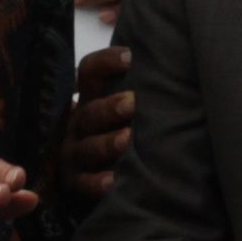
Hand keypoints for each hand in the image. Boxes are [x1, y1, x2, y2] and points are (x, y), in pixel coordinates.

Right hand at [64, 46, 133, 197]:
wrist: (79, 175)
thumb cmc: (109, 133)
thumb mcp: (113, 108)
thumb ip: (132, 90)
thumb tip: (168, 69)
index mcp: (88, 100)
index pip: (89, 73)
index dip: (106, 62)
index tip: (130, 57)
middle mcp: (77, 124)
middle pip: (89, 112)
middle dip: (110, 107)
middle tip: (132, 102)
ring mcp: (74, 154)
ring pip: (88, 148)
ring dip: (107, 143)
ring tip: (127, 138)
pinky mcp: (75, 183)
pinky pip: (83, 183)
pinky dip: (96, 182)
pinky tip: (111, 180)